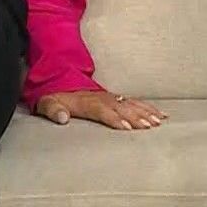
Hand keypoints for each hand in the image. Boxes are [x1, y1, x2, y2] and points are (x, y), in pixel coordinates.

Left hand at [33, 89, 166, 130]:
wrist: (60, 80)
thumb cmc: (54, 96)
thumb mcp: (47, 103)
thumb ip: (53, 110)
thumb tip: (61, 117)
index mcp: (85, 102)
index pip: (102, 111)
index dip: (114, 119)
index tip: (127, 127)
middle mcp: (101, 98)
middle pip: (121, 108)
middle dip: (136, 117)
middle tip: (150, 126)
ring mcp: (110, 97)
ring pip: (130, 104)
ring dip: (145, 112)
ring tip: (159, 121)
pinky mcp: (116, 98)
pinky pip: (134, 101)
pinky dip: (148, 107)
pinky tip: (159, 114)